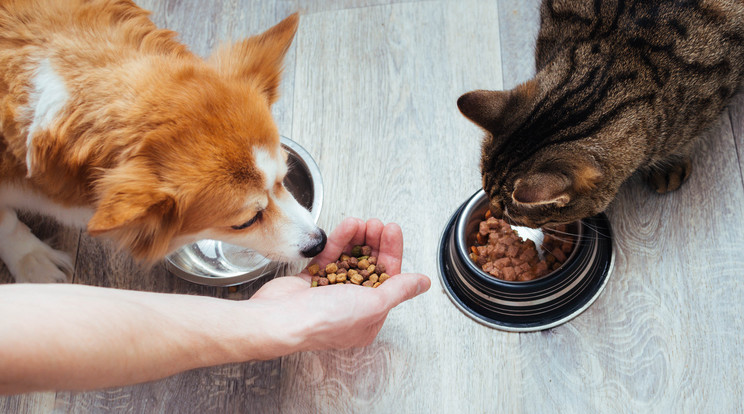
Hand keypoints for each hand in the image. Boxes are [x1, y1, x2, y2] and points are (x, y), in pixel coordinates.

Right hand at [250, 217, 429, 352]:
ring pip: (349, 259)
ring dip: (358, 239)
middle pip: (369, 267)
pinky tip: (347, 226)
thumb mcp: (373, 304)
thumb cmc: (325, 320)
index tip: (392, 231)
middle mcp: (350, 306)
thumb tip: (423, 283)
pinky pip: (329, 257)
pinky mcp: (311, 281)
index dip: (391, 253)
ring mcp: (329, 293)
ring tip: (362, 222)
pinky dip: (339, 241)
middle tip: (377, 224)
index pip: (387, 279)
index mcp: (368, 318)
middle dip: (375, 243)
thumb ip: (399, 289)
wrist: (280, 319)